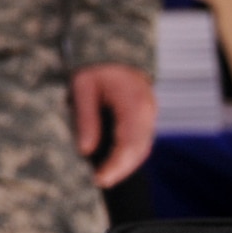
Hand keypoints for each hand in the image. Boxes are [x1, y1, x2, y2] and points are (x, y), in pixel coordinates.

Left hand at [72, 62, 156, 187]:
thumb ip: (85, 117)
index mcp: (133, 103)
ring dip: (126, 165)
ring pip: (143, 147)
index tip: (99, 178)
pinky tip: (113, 163)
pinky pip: (141, 140)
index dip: (116, 165)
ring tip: (104, 177)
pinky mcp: (145, 116)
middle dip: (121, 170)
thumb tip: (85, 150)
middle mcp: (147, 111)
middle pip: (140, 149)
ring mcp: (149, 114)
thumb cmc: (95, 66)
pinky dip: (129, 155)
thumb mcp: (82, 86)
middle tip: (99, 182)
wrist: (113, 50)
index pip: (129, 142)